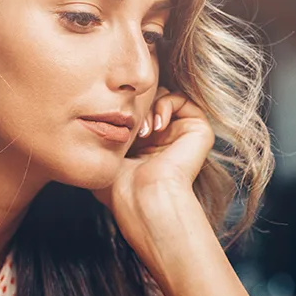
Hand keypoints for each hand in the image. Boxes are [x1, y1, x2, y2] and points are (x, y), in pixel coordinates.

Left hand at [93, 86, 214, 215]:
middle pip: (149, 101)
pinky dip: (166, 104)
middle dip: (137, 108)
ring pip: (163, 98)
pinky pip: (182, 99)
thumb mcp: (104, 157)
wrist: (145, 197)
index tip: (116, 128)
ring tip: (144, 131)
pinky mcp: (198, 131)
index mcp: (145, 147)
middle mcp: (164, 140)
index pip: (135, 112)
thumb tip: (97, 118)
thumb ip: (104, 135)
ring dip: (150, 107)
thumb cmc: (121, 188)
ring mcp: (182, 135)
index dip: (124, 112)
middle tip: (133, 129)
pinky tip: (158, 126)